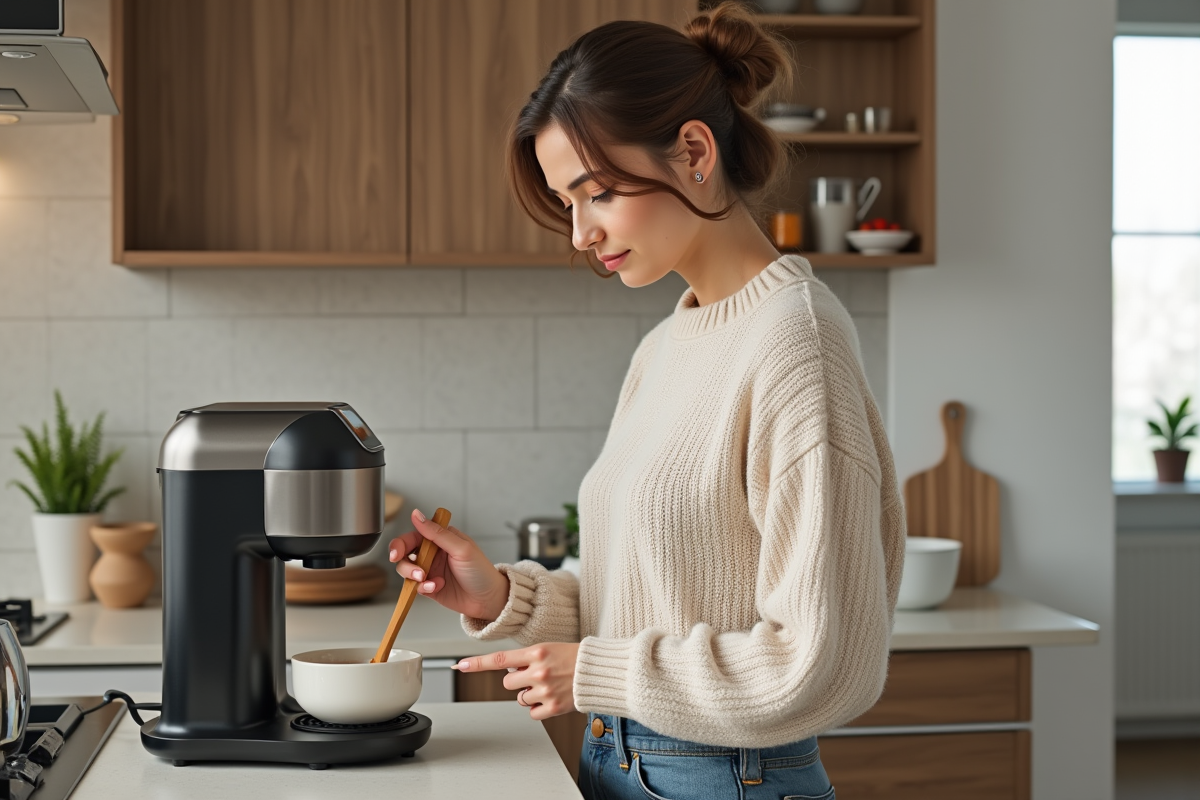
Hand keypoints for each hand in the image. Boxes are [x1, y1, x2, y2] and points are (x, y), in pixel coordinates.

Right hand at [388, 508, 509, 620]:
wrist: (488, 599)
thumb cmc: (480, 571)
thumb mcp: (461, 548)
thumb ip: (437, 533)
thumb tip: (417, 515)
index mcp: (440, 539)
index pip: (414, 536)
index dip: (401, 543)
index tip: (397, 553)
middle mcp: (433, 554)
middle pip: (405, 554)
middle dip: (404, 562)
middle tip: (416, 571)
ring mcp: (430, 571)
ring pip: (407, 570)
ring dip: (413, 575)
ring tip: (427, 579)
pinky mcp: (429, 587)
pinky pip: (416, 586)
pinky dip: (423, 587)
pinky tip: (436, 587)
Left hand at [452, 643, 579, 720]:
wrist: (598, 672)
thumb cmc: (574, 658)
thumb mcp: (548, 649)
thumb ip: (527, 658)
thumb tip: (510, 668)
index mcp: (536, 652)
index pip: (499, 658)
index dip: (477, 663)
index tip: (459, 665)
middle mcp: (538, 671)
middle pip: (508, 682)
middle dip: (518, 681)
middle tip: (537, 676)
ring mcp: (545, 690)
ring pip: (520, 698)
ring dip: (529, 695)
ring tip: (549, 686)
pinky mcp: (553, 707)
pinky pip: (532, 712)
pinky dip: (540, 709)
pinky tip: (552, 699)